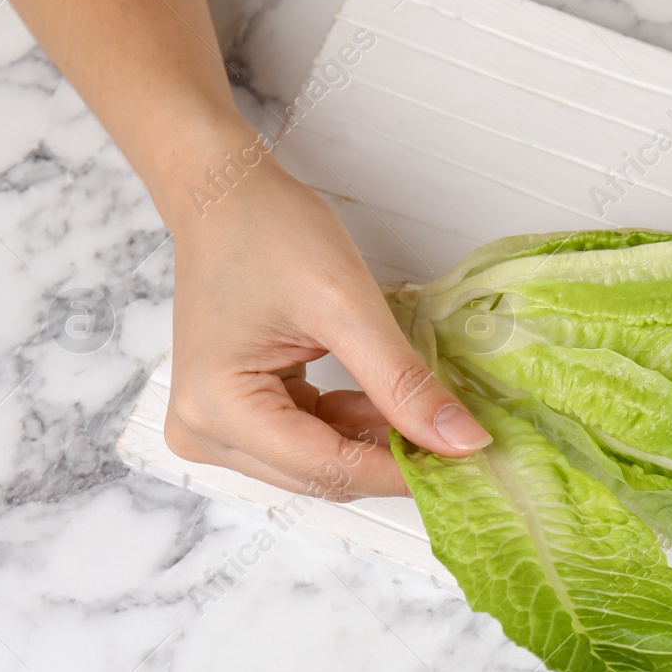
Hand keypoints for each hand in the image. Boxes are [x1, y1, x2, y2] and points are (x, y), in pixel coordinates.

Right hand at [162, 145, 489, 499]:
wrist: (224, 196)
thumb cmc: (266, 231)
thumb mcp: (347, 306)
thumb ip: (403, 382)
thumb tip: (461, 441)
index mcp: (217, 408)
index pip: (328, 468)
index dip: (403, 472)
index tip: (466, 465)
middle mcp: (204, 430)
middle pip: (321, 475)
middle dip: (392, 461)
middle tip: (460, 444)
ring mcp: (214, 427)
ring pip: (320, 465)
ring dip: (376, 443)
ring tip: (429, 414)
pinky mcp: (234, 417)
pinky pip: (309, 441)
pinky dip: (353, 426)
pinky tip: (387, 403)